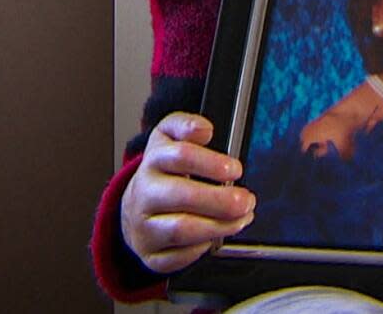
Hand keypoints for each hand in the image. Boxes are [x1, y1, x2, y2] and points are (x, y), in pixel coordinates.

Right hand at [120, 112, 255, 272]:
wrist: (136, 207)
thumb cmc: (163, 173)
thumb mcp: (169, 139)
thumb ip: (186, 125)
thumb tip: (203, 129)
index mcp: (153, 161)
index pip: (180, 156)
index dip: (211, 162)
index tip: (236, 169)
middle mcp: (145, 193)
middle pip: (181, 196)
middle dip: (220, 200)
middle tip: (246, 200)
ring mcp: (144, 226)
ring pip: (180, 230)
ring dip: (218, 226)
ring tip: (241, 218)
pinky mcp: (149, 253)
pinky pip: (177, 257)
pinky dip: (200, 249)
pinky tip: (215, 237)